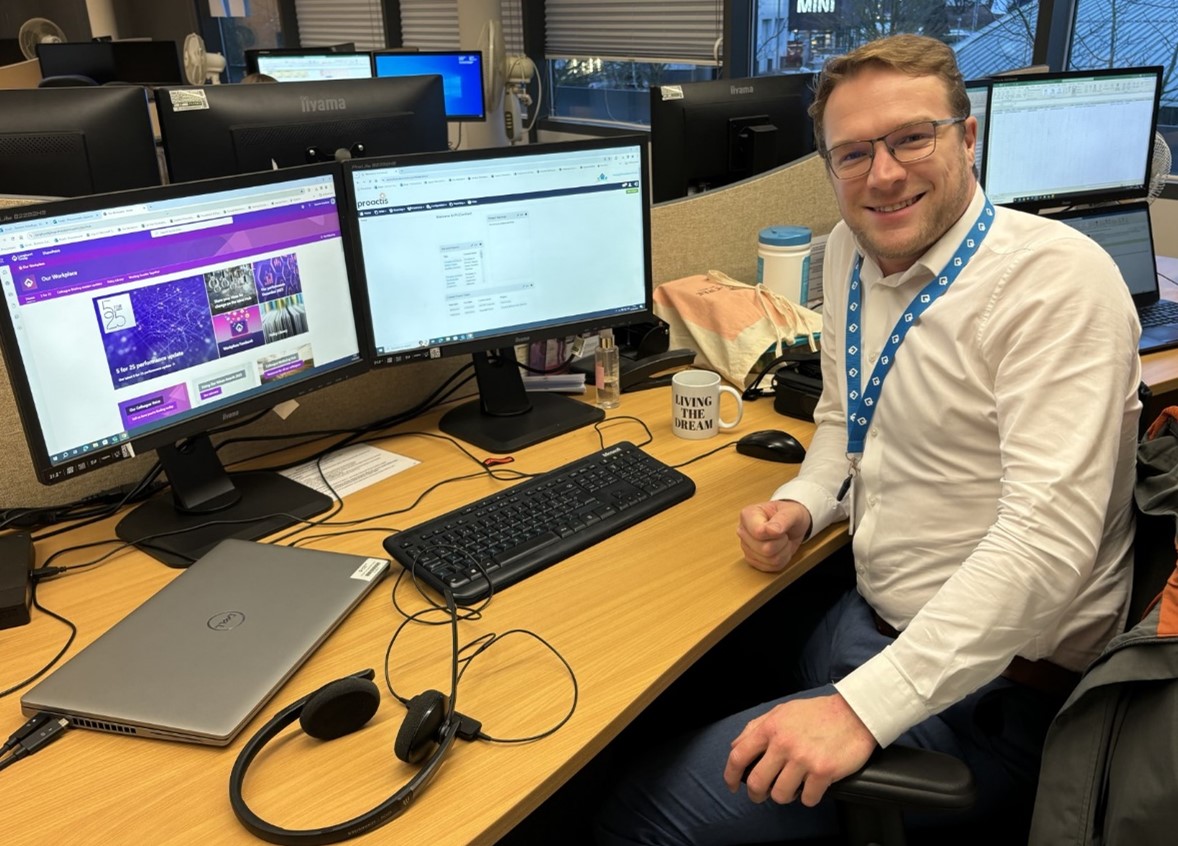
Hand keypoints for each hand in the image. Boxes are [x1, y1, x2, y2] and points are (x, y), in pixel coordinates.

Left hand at [723, 693, 876, 806]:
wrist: (854, 713)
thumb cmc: (817, 713)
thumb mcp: (781, 711)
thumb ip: (756, 727)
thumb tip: (736, 746)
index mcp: (770, 728)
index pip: (739, 756)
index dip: (730, 775)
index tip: (733, 785)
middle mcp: (783, 744)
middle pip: (757, 783)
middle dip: (756, 795)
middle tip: (762, 796)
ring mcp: (803, 759)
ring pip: (781, 795)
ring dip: (785, 796)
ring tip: (792, 788)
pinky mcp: (823, 772)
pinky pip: (808, 799)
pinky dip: (809, 798)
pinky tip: (812, 787)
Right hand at [737, 500, 811, 572]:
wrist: (792, 524)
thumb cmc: (789, 514)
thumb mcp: (792, 512)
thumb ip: (782, 519)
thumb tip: (772, 531)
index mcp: (748, 515)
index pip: (759, 532)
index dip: (775, 534)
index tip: (781, 528)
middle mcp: (743, 531)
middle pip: (765, 549)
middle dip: (782, 543)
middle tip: (783, 533)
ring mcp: (746, 547)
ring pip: (770, 560)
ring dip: (783, 552)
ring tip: (783, 540)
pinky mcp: (752, 560)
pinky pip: (771, 567)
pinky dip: (782, 560)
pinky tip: (780, 549)